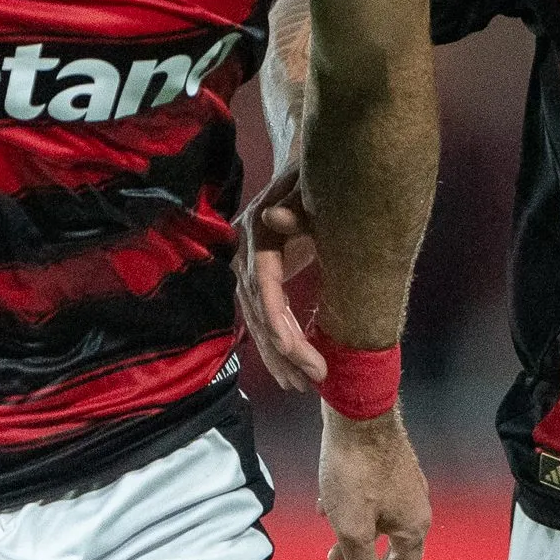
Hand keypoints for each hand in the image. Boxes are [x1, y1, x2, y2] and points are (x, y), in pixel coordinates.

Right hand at [235, 164, 322, 390]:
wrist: (300, 175)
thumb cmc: (313, 184)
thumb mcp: (311, 191)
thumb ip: (298, 206)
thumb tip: (276, 217)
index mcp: (259, 235)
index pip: (263, 288)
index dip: (278, 324)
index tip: (300, 354)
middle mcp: (246, 256)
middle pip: (260, 313)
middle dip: (285, 351)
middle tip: (313, 380)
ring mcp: (248, 269)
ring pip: (259, 321)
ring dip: (279, 356)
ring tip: (302, 385)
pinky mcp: (257, 279)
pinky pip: (264, 317)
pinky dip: (277, 343)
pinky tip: (290, 367)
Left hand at [317, 405, 427, 559]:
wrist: (358, 410)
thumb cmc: (354, 471)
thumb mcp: (353, 530)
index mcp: (413, 528)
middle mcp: (415, 507)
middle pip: (393, 551)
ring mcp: (404, 484)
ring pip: (380, 525)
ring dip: (356, 543)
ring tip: (332, 555)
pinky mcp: (389, 465)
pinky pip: (372, 501)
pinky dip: (353, 514)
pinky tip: (329, 509)